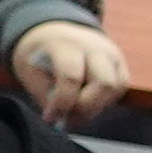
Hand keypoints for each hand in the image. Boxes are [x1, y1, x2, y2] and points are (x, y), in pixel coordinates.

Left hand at [8, 19, 127, 123]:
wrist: (54, 33)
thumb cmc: (39, 56)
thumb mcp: (31, 73)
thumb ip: (46, 96)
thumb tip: (63, 119)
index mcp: (65, 44)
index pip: (71, 76)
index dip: (62, 103)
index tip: (49, 118)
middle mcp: (94, 46)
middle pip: (104, 83)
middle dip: (86, 108)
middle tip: (67, 119)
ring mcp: (111, 53)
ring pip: (116, 87)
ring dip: (96, 107)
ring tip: (75, 109)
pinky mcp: (120, 62)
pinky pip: (121, 87)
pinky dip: (105, 101)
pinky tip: (87, 101)